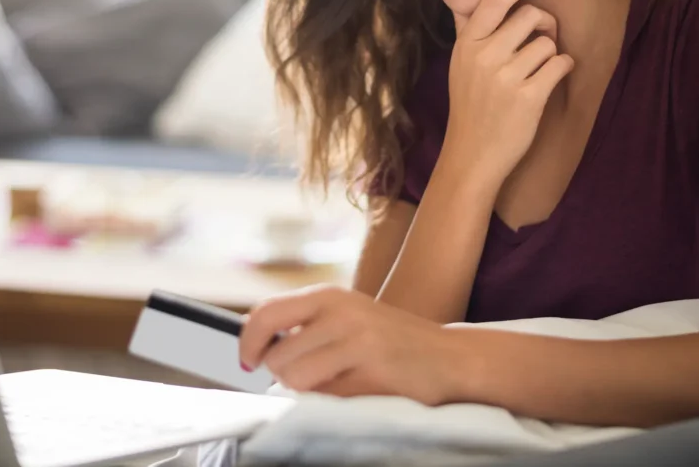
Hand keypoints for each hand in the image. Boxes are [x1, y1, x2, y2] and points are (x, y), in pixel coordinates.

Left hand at [239, 285, 457, 404]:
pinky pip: (328, 398)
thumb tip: (252, 339)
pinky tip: (358, 389)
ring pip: (297, 380)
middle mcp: (341, 312)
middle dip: (284, 376)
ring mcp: (359, 341)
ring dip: (309, 391)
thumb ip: (303, 323)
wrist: (450, 357)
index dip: (248, 343)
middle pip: (278, 358)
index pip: (265, 314)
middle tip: (309, 376)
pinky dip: (334, 402)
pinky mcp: (373, 372)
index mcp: (328, 296)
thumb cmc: (390, 341)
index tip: (248, 362)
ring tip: (336, 382)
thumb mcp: (345, 316)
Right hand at [444, 0, 573, 181]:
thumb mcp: (459, 65)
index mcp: (466, 44)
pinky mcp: (528, 97)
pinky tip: (550, 81)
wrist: (471, 155)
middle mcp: (484, 56)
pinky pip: (560, 64)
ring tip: (539, 71)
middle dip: (545, 24)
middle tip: (542, 40)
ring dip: (551, 53)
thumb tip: (468, 0)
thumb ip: (468, 32)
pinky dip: (562, 69)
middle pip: (530, 16)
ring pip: (548, 42)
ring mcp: (505, 77)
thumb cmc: (470, 107)